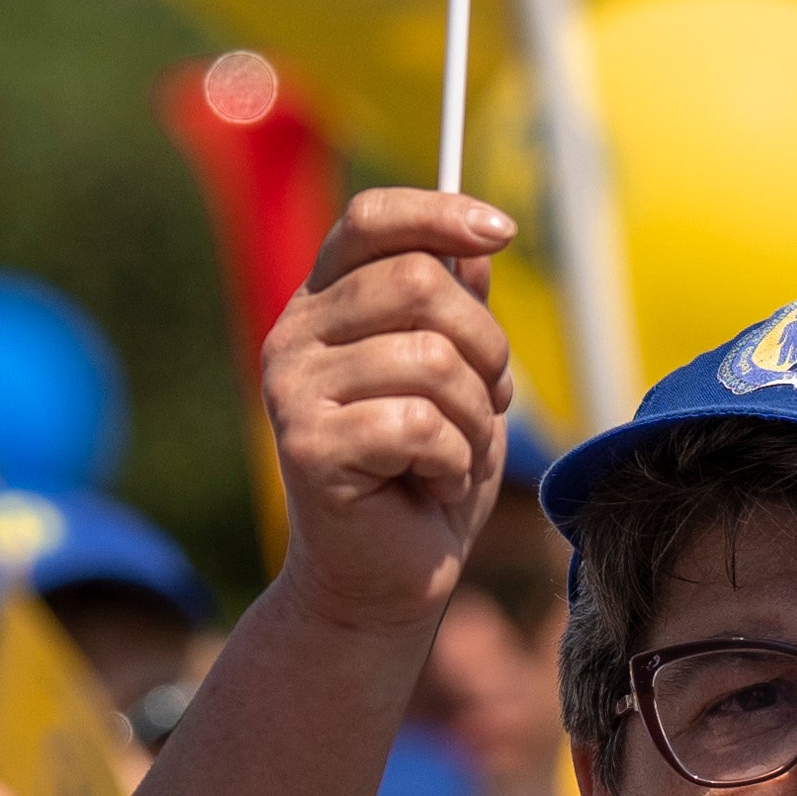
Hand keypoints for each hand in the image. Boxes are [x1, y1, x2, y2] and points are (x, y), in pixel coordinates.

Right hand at [258, 192, 517, 646]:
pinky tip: (431, 487)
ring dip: (473, 418)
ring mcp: (292, 389)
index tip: (504, 233)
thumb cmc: (425, 476)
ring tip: (454, 456)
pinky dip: (451, 461)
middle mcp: (294, 335)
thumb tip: (473, 246)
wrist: (386, 581)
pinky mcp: (308, 446)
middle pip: (420, 284)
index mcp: (324, 304)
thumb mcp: (459, 380)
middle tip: (488, 402)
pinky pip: (418, 424)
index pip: (371, 219)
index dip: (440, 213)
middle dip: (486, 347)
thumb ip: (458, 312)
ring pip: (430, 358)